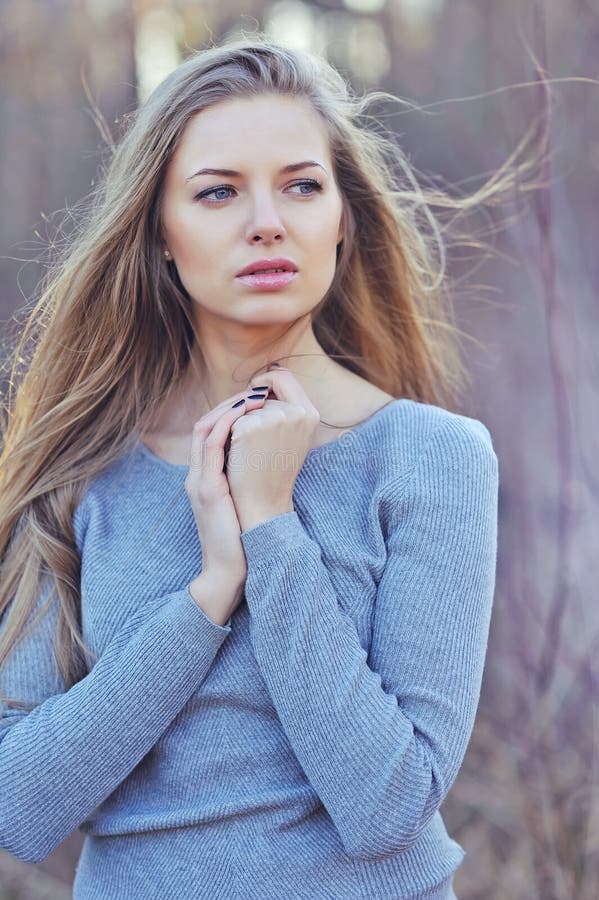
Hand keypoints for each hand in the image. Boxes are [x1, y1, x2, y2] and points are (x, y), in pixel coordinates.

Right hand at [184, 385, 271, 608]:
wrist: (229, 571)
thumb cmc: (242, 541)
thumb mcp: (243, 503)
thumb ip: (248, 481)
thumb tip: (270, 461)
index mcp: (206, 478)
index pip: (209, 432)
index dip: (230, 412)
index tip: (255, 400)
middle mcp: (198, 475)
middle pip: (204, 424)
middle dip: (228, 404)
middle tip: (254, 390)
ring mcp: (199, 482)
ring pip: (204, 429)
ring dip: (228, 409)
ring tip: (252, 396)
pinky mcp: (208, 490)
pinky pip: (210, 447)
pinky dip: (226, 426)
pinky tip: (247, 416)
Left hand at [225, 368, 320, 531]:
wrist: (263, 503)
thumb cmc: (274, 471)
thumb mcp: (292, 436)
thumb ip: (285, 408)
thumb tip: (266, 379)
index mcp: (310, 413)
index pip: (283, 376)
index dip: (265, 382)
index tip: (253, 396)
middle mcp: (295, 412)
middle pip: (260, 391)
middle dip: (249, 406)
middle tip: (248, 434)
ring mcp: (273, 418)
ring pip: (244, 405)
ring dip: (238, 421)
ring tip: (245, 448)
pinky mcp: (249, 428)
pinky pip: (231, 417)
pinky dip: (228, 431)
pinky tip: (235, 451)